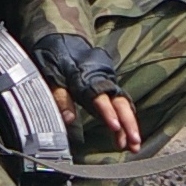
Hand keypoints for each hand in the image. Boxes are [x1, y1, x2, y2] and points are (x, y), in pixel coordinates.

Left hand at [32, 32, 139, 150]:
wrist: (61, 38)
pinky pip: (117, 107)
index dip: (107, 111)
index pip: (99, 95)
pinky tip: (125, 140)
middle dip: (128, 122)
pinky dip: (122, 123)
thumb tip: (68, 119)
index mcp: (85, 75)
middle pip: (118, 101)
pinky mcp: (104, 91)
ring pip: (121, 105)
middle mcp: (100, 79)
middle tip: (135, 142)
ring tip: (134, 147)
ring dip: (129, 126)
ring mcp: (104, 85)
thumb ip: (60, 96)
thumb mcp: (50, 72)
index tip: (115, 127)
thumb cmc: (54, 56)